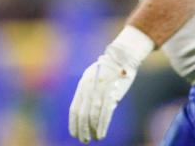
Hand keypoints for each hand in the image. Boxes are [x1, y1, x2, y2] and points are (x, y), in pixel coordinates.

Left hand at [69, 26, 153, 142]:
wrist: (121, 57)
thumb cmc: (108, 69)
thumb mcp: (94, 78)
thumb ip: (89, 93)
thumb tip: (87, 110)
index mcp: (83, 84)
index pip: (74, 107)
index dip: (73, 122)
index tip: (74, 133)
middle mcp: (89, 88)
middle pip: (82, 113)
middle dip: (81, 128)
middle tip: (83, 140)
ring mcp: (100, 90)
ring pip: (92, 114)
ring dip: (91, 129)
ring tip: (92, 139)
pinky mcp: (112, 93)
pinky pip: (105, 113)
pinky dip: (102, 125)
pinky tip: (101, 134)